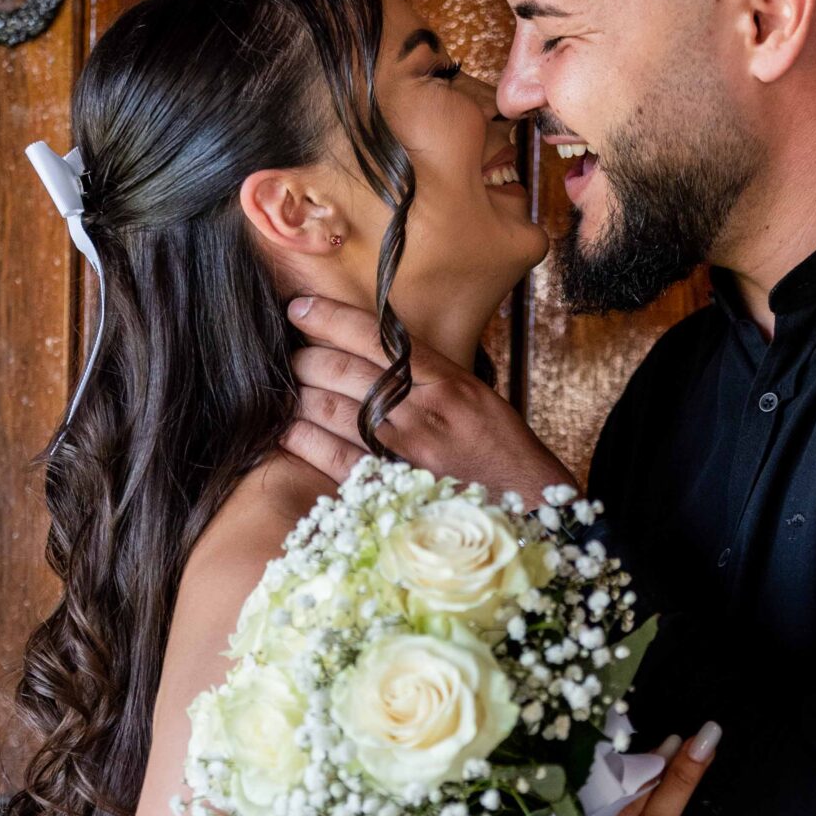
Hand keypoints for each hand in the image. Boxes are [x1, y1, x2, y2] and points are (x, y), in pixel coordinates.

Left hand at [284, 293, 575, 506]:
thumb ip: (426, 372)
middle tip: (293, 358)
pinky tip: (288, 431)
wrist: (527, 506)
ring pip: (329, 409)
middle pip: (342, 370)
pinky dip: (303, 440)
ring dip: (299, 396)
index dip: (328, 318)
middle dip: (306, 359)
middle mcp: (421, 411)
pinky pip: (331, 456)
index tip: (297, 308)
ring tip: (289, 391)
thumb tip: (374, 347)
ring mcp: (401, 452)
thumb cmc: (499, 449)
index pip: (373, 336)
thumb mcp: (473, 396)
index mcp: (444, 380)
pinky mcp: (386, 488)